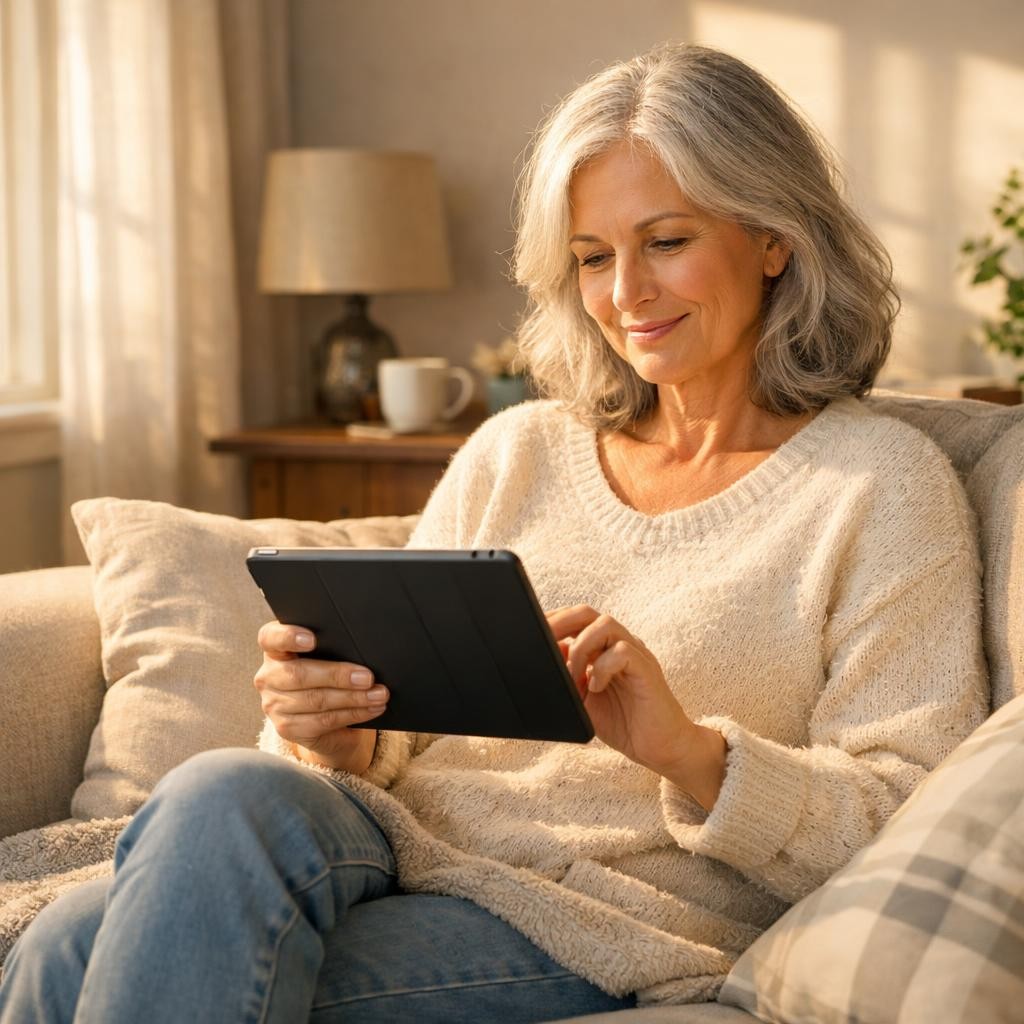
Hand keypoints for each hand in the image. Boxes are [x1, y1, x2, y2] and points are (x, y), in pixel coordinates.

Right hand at [254, 622, 387, 773]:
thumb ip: (334, 647)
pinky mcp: (286, 728)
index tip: (312, 639)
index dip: (288, 636)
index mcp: (275, 650)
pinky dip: (353, 714)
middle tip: (367, 677)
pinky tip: (371, 709)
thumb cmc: (329, 676)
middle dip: (337, 675)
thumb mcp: (329, 657)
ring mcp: (274, 705)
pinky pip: (323, 721)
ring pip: (315, 700)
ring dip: (353, 698)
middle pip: (298, 674)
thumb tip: (364, 647)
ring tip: (378, 694)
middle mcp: (268, 676)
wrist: (328, 720)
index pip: (270, 638)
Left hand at [546, 605, 725, 809]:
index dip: (552, 621)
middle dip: (560, 623)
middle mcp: (620, 645)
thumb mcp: (583, 700)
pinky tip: (595, 688)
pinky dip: (602, 667)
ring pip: (606, 624)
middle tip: (542, 643)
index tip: (529, 631)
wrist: (661, 749)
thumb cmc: (624, 723)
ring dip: (581, 648)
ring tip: (574, 676)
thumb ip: (567, 678)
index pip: (575, 620)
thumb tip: (543, 659)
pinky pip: (623, 652)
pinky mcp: (647, 670)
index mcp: (603, 648)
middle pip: (588, 613)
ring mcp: (635, 655)